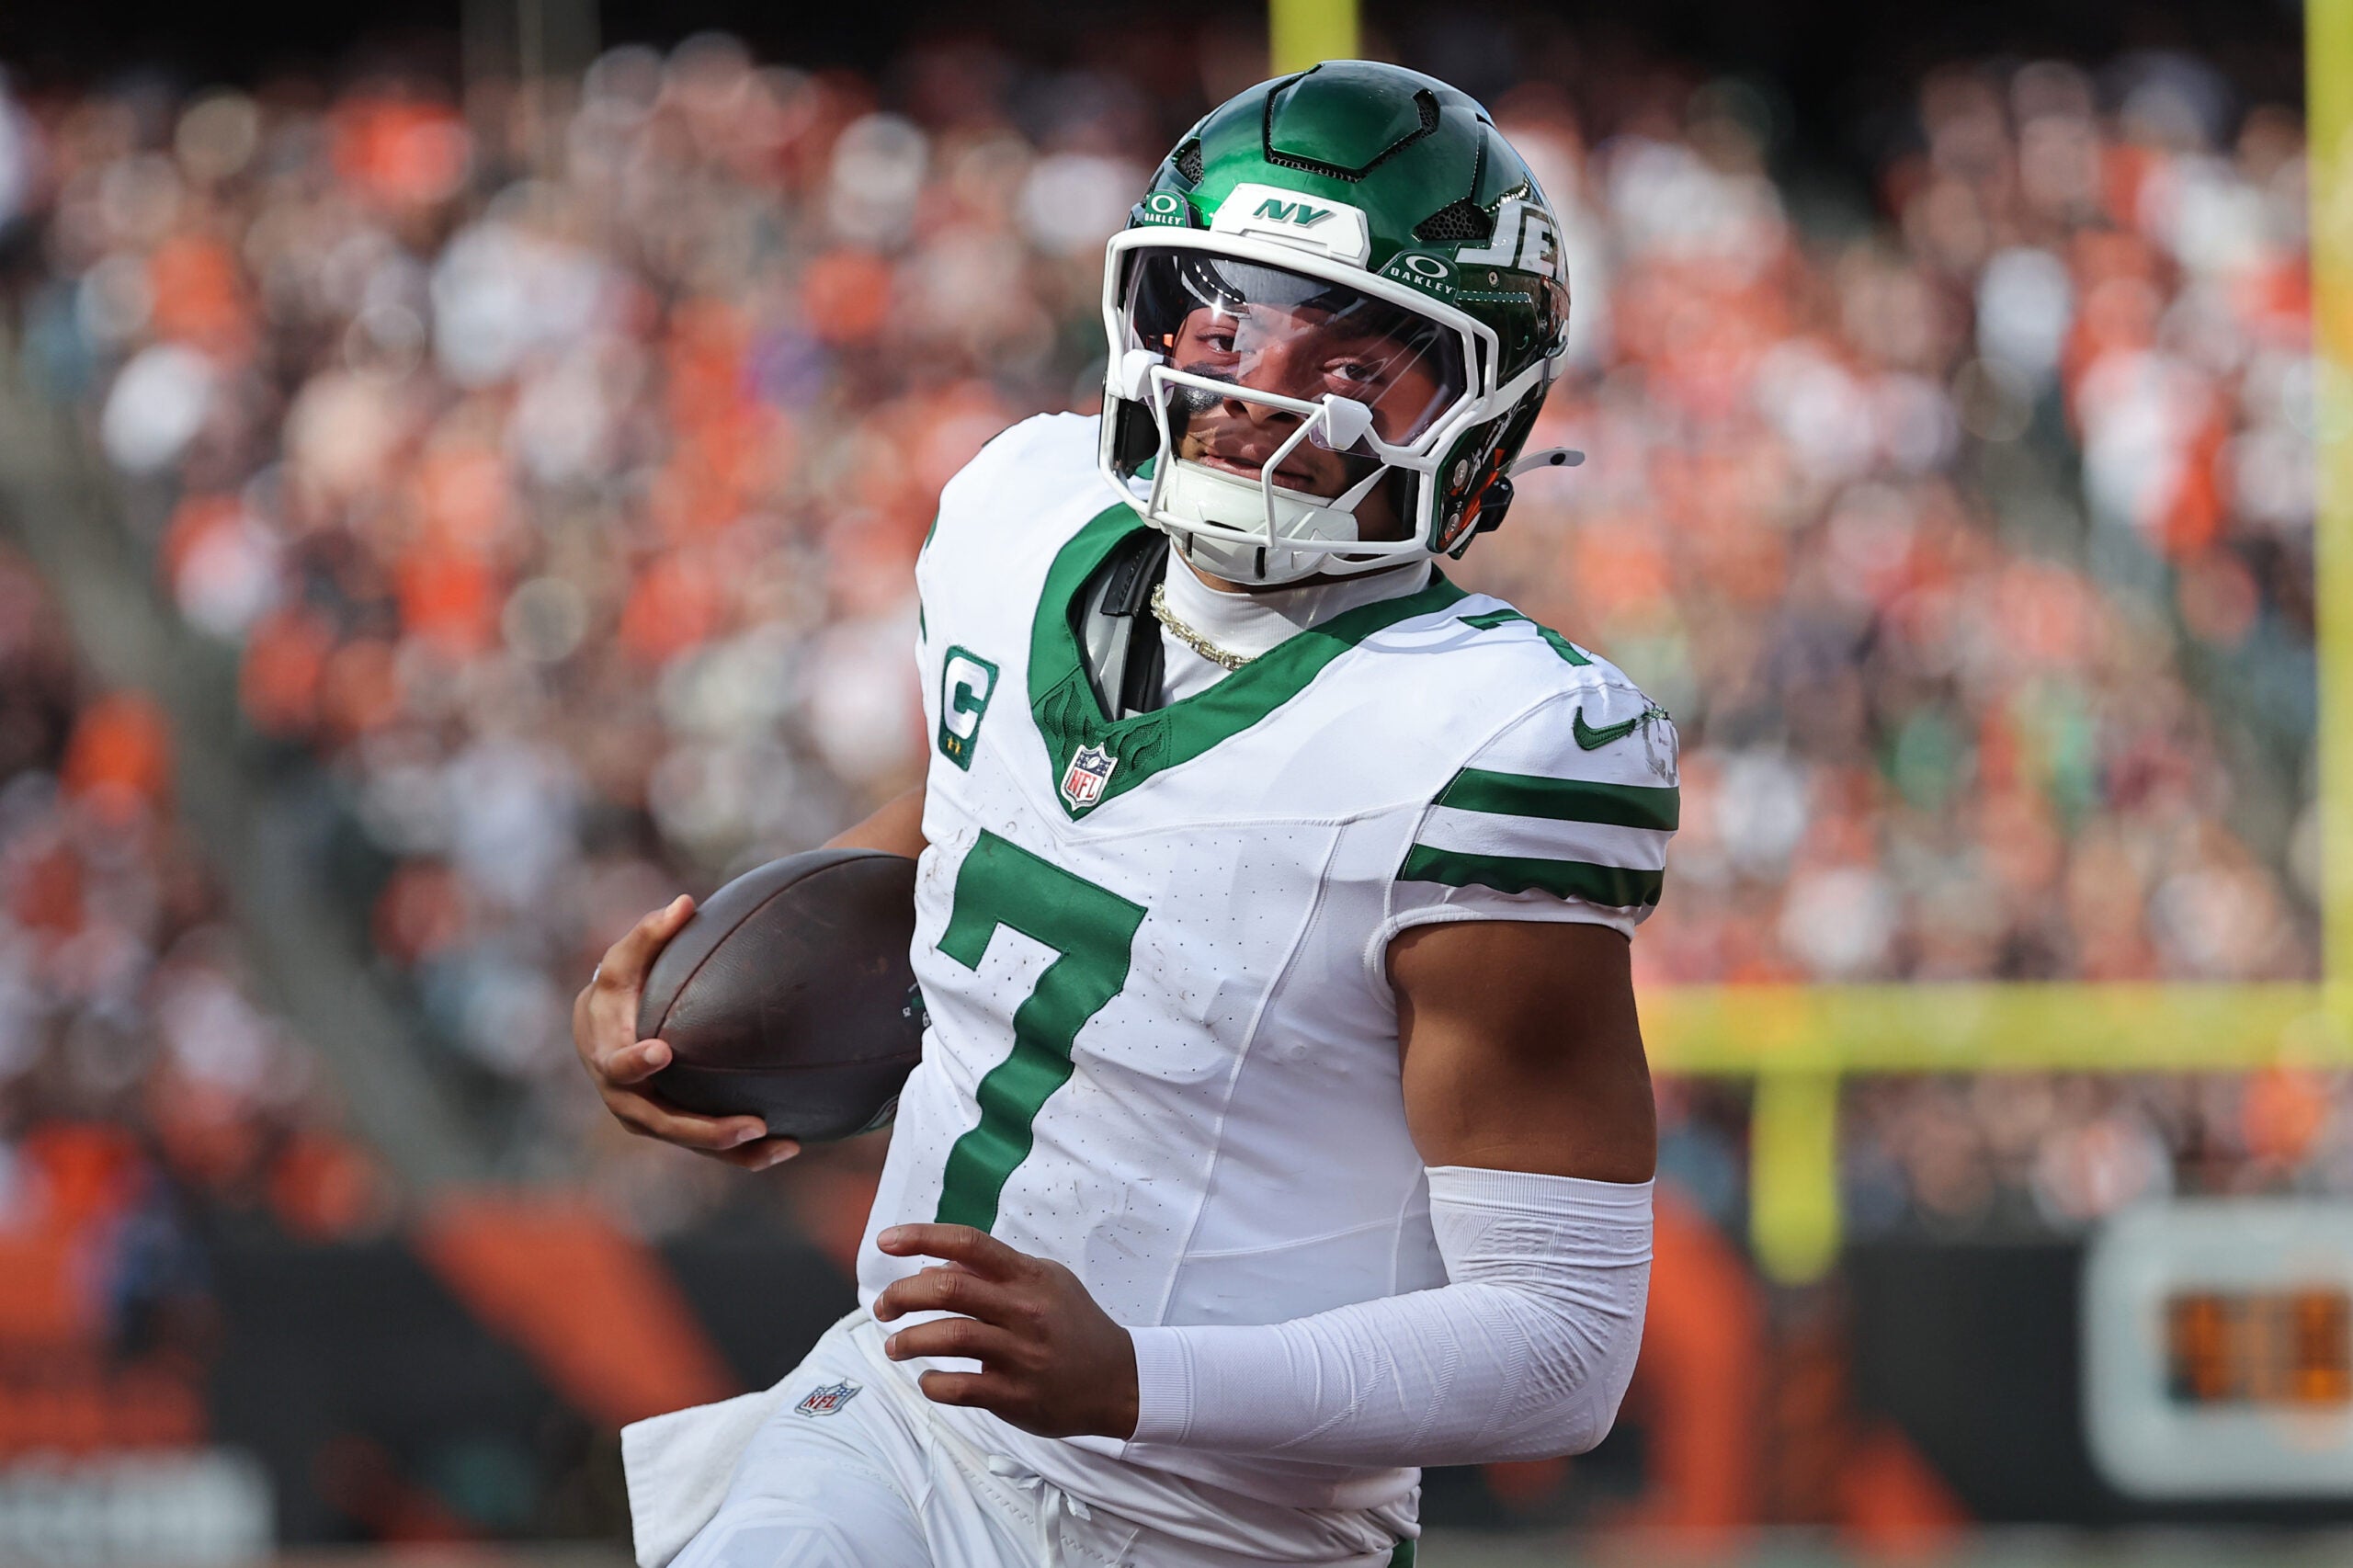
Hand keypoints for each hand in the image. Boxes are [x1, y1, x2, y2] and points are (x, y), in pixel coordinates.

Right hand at [572, 895, 799, 1169]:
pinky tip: (791, 1145)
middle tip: (751, 1124)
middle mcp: (629, 1101)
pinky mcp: (678, 1127)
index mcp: (608, 1059)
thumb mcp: (623, 961)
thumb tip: (684, 902)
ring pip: (693, 1144)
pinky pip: (711, 1147)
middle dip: (706, 1128)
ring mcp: (654, 1119)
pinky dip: (746, 1152)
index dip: (637, 1063)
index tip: (663, 1051)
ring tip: (784, 1144)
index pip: (619, 1066)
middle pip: (665, 1123)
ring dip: (736, 1150)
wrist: (602, 1033)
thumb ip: (649, 934)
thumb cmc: (618, 991)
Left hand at [872, 1224, 1138, 1439]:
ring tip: (894, 1346)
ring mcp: (1021, 1353)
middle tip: (882, 1306)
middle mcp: (1024, 1309)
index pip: (969, 1243)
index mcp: (1028, 1276)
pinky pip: (960, 1387)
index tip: (886, 1241)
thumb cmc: (1074, 1325)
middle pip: (949, 1288)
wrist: (1119, 1380)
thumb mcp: (1045, 1282)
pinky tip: (927, 1379)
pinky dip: (933, 1383)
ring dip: (909, 1340)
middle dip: (902, 1294)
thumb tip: (935, 1264)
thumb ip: (993, 1271)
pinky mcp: (1016, 1395)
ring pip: (949, 1337)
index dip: (922, 1236)